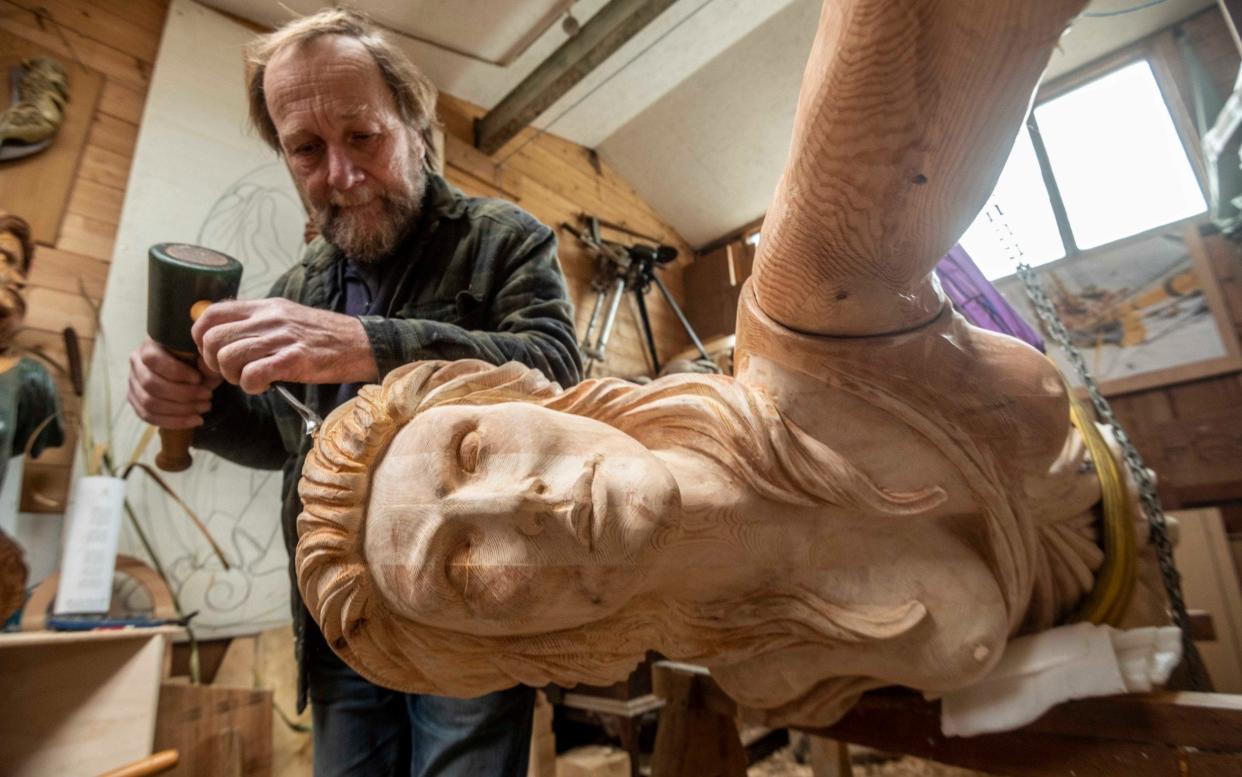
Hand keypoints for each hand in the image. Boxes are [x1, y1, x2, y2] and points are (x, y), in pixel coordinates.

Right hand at [128, 336, 220, 428]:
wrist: (189, 372)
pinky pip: (149, 417)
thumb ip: (205, 362)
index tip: (198, 379)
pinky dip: (174, 421)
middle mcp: (136, 364)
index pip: (153, 360)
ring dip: (180, 410)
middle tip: (208, 396)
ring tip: (204, 407)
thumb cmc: (196, 361)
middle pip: (151, 384)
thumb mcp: (203, 357)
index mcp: (149, 347)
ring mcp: (133, 384)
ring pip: (149, 403)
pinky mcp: (136, 402)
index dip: (176, 371)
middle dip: (183, 394)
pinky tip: (194, 420)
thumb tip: (205, 366)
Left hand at [192, 298, 377, 393]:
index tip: (213, 353)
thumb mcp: (287, 317)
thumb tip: (226, 335)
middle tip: (231, 372)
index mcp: (265, 306)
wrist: (361, 343)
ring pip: (228, 358)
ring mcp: (281, 338)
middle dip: (213, 362)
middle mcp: (269, 318)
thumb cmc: (324, 336)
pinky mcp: (294, 360)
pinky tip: (264, 386)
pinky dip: (251, 386)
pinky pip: (252, 375)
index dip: (201, 337)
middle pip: (214, 339)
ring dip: (232, 377)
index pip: (212, 313)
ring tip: (249, 380)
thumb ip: (258, 322)